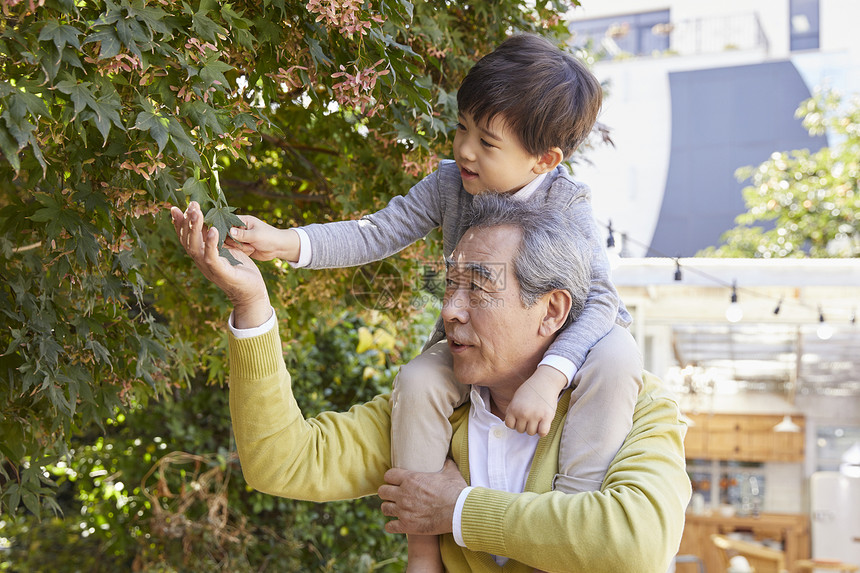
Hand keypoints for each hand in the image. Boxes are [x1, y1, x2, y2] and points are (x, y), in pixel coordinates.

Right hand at [170, 202, 270, 327]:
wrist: (251, 291)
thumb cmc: (239, 268)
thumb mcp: (226, 248)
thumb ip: (215, 237)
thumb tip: (207, 219)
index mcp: (201, 255)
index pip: (185, 237)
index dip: (179, 224)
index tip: (175, 208)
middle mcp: (201, 261)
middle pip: (187, 240)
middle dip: (187, 222)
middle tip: (190, 205)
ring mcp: (209, 268)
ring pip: (195, 247)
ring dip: (195, 229)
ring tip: (197, 213)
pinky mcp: (221, 273)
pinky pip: (212, 257)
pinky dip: (211, 244)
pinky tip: (213, 231)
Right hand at [227, 215, 300, 262]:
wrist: (279, 247)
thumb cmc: (270, 237)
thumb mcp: (256, 235)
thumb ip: (242, 234)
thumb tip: (229, 231)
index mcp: (243, 221)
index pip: (227, 222)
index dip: (224, 228)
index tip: (227, 236)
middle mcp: (240, 229)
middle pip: (226, 234)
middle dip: (234, 241)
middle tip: (246, 244)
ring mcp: (240, 238)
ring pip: (230, 244)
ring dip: (240, 247)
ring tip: (251, 247)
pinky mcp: (242, 247)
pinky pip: (236, 250)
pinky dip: (241, 252)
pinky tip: (250, 251)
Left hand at [378, 459, 465, 535]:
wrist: (459, 511)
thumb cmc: (455, 490)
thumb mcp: (451, 472)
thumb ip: (445, 463)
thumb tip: (446, 457)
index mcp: (411, 479)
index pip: (388, 475)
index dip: (391, 478)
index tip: (395, 481)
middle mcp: (403, 494)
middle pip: (382, 492)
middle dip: (387, 493)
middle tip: (394, 496)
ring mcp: (404, 511)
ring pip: (384, 508)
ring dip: (389, 508)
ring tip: (396, 509)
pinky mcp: (407, 525)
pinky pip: (389, 526)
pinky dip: (392, 525)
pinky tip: (398, 524)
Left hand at [504, 364, 566, 435]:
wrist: (545, 381)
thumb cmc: (530, 390)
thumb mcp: (516, 398)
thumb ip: (513, 410)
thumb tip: (512, 425)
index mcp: (513, 408)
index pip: (509, 425)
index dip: (514, 423)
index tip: (519, 418)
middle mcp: (523, 413)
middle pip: (520, 430)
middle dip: (524, 425)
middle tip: (530, 417)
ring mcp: (535, 416)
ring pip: (531, 433)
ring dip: (533, 428)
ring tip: (536, 420)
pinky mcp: (546, 417)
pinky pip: (542, 433)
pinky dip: (542, 432)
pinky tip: (543, 424)